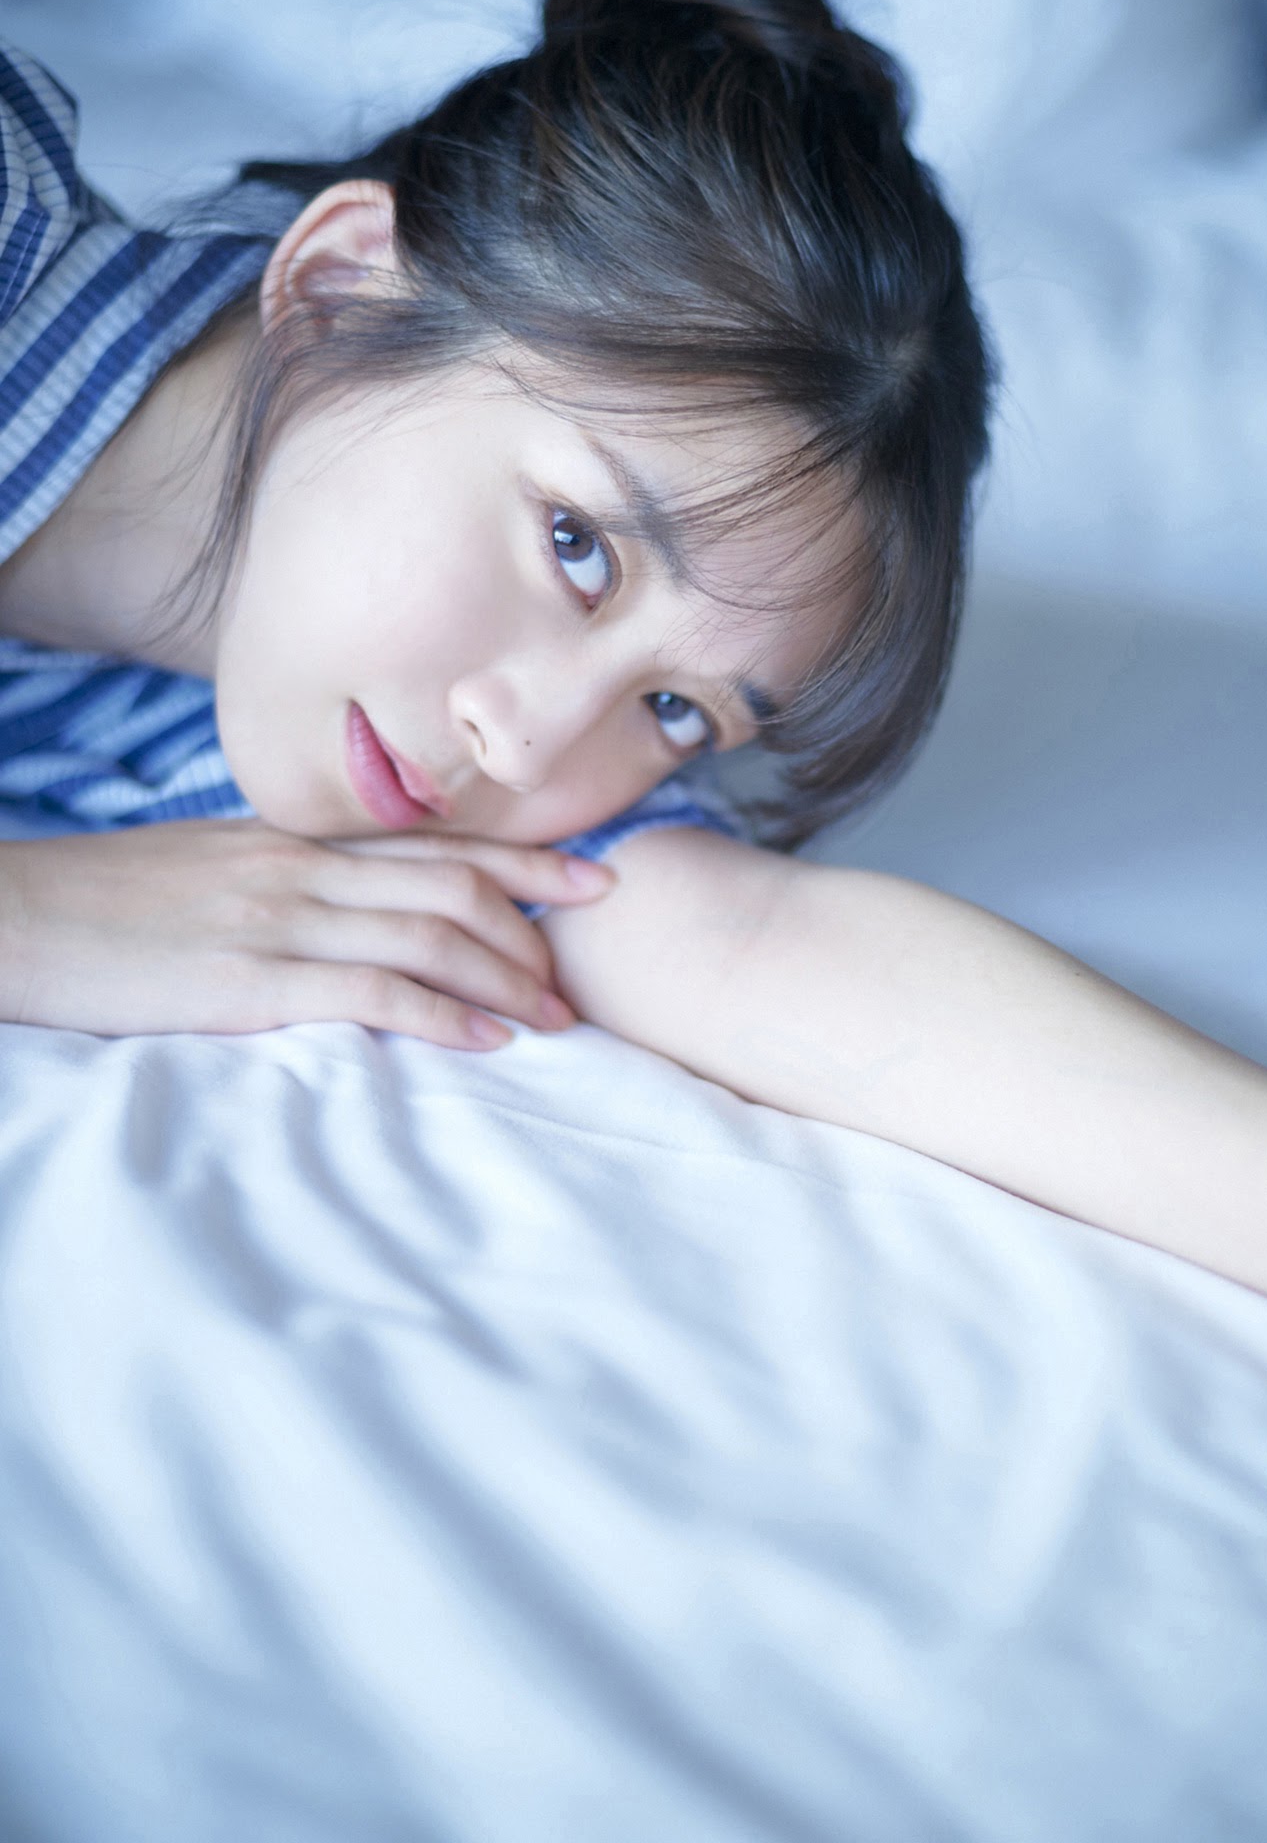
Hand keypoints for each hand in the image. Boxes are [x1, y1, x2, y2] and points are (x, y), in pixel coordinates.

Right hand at [0, 819, 614, 1047]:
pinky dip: (444, 1013)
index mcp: (293, 843)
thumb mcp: (206, 875)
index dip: (522, 861)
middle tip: (585, 970)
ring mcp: (281, 918)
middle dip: (533, 926)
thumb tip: (345, 916)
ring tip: (555, 1018)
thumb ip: (283, 888)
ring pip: (430, 932)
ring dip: (506, 978)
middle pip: (453, 883)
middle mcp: (302, 868)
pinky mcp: (252, 976)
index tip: (591, 877)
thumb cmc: (103, 907)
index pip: (434, 844)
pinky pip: (374, 987)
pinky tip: (488, 1039)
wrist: (14, 918)